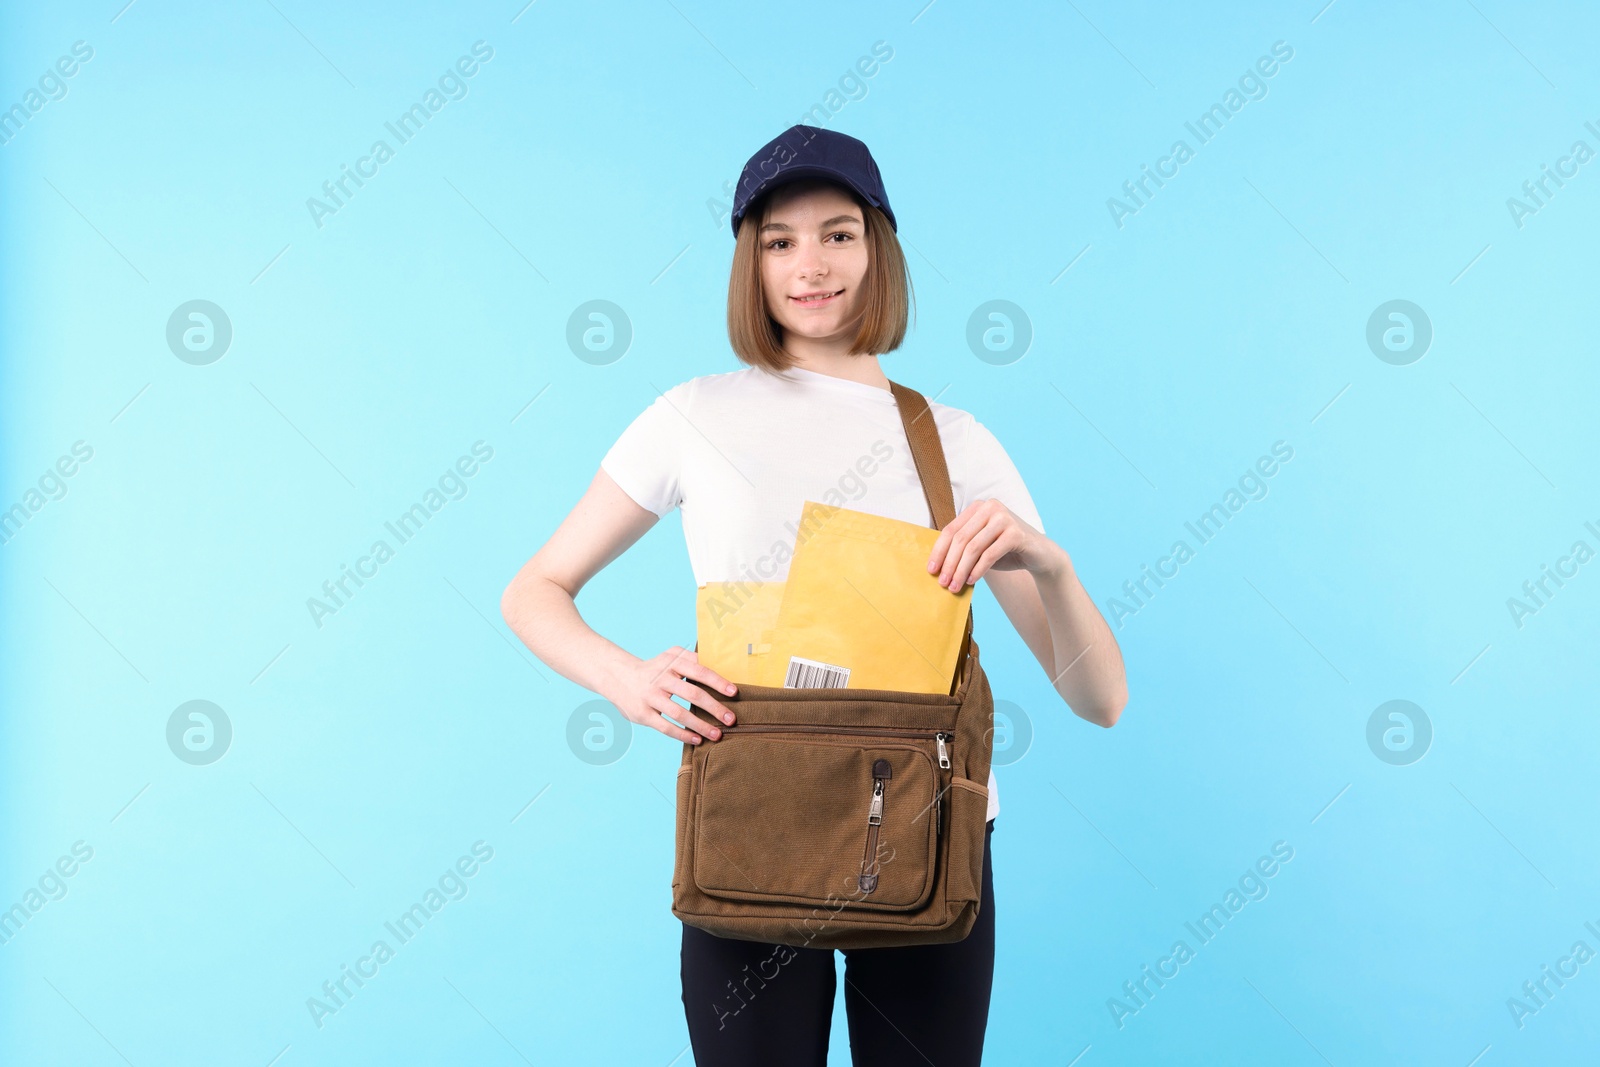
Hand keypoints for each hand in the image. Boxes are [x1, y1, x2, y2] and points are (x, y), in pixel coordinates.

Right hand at [612, 646, 737, 744]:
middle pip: (693, 694)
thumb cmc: (655, 669)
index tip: (734, 692)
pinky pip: (666, 727)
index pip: (699, 671)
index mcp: (671, 662)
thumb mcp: (670, 656)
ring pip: (680, 713)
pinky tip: (697, 740)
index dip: (718, 682)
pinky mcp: (643, 714)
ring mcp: (651, 697)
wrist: (618, 676)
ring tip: (717, 735)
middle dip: (715, 708)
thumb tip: (723, 669)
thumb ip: (692, 660)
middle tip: (731, 720)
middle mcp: (661, 678)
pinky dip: (683, 734)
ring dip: (701, 726)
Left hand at [927, 499, 1063, 589]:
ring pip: (973, 547)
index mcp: (978, 507)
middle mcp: (990, 507)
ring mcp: (1004, 518)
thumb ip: (963, 547)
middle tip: (943, 583)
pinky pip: (990, 554)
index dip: (939, 551)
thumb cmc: (1005, 551)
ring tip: (955, 586)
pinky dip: (978, 569)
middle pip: (960, 539)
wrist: (1040, 555)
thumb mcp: (981, 546)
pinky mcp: (1016, 533)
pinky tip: (972, 581)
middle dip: (949, 563)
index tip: (931, 570)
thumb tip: (936, 565)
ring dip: (961, 570)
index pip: (951, 530)